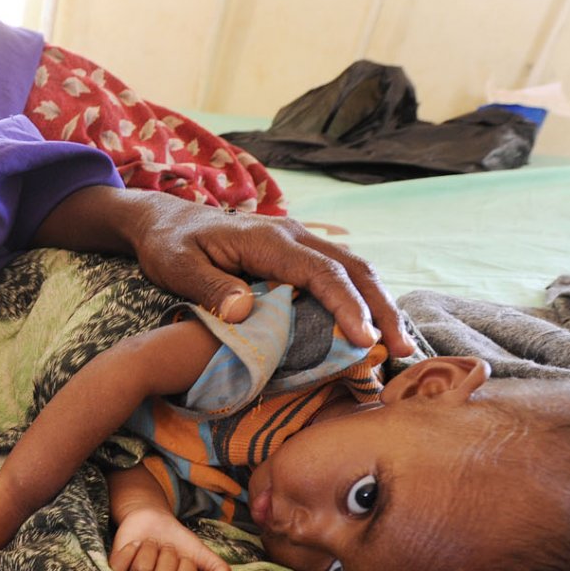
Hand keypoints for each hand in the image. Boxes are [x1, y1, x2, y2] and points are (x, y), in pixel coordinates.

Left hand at [109, 507, 230, 570]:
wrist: (151, 519)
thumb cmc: (175, 539)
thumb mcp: (197, 550)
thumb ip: (214, 565)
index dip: (185, 565)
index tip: (182, 555)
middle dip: (166, 553)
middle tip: (164, 548)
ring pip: (143, 569)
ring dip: (150, 548)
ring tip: (150, 545)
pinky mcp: (116, 570)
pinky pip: (122, 564)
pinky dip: (131, 548)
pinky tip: (135, 544)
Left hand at [131, 198, 413, 357]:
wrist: (166, 222)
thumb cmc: (170, 247)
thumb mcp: (177, 266)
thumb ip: (209, 287)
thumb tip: (245, 310)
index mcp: (269, 239)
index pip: (322, 273)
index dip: (347, 305)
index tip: (365, 339)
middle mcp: (294, 236)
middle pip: (353, 269)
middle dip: (382, 307)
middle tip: (402, 348)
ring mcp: (300, 243)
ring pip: (355, 269)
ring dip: (380, 303)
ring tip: (399, 342)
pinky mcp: (299, 254)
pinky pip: (341, 274)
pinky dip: (364, 298)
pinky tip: (373, 326)